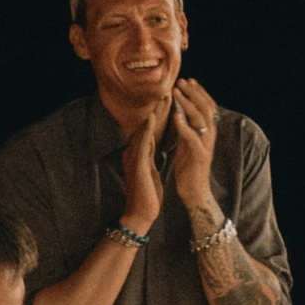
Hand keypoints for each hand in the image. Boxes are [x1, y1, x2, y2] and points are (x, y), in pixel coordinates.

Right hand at [120, 102, 165, 233]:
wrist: (140, 214)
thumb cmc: (147, 195)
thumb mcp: (150, 170)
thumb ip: (150, 155)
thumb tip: (153, 143)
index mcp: (140, 154)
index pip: (151, 130)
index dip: (160, 115)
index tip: (170, 100)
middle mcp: (135, 152)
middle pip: (147, 126)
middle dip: (158, 109)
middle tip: (167, 90)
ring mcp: (134, 157)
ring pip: (144, 130)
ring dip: (153, 113)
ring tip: (162, 98)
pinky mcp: (136, 165)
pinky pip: (141, 144)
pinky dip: (146, 130)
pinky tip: (151, 119)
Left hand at [170, 75, 220, 213]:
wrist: (194, 193)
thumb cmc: (189, 168)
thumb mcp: (187, 144)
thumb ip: (187, 128)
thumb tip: (180, 112)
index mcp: (207, 133)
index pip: (207, 107)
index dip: (199, 93)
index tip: (188, 80)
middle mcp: (209, 137)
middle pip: (206, 109)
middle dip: (193, 93)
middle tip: (182, 81)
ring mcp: (205, 146)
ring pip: (200, 120)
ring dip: (187, 104)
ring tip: (177, 93)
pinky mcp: (199, 157)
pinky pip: (192, 138)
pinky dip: (184, 126)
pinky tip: (176, 117)